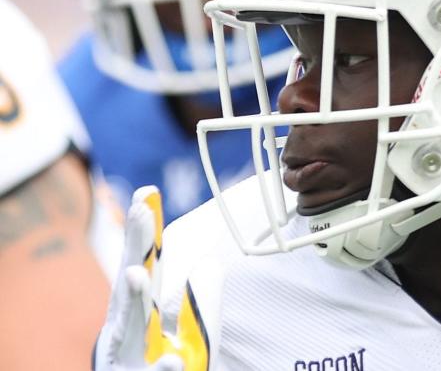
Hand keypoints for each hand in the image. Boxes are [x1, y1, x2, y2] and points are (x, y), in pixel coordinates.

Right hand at [93, 186, 200, 370]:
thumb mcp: (193, 331)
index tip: (145, 193)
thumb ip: (200, 298)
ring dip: (131, 300)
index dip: (144, 230)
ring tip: (137, 274)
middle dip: (134, 246)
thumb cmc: (167, 367)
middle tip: (139, 212)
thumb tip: (207, 261)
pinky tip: (171, 359)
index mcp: (141, 311)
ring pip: (129, 329)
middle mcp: (127, 330)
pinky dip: (161, 369)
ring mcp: (127, 360)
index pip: (144, 262)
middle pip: (130, 282)